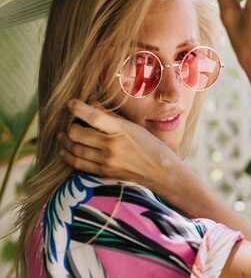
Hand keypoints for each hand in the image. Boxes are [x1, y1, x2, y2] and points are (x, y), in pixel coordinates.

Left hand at [58, 100, 179, 192]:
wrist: (161, 172)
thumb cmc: (150, 146)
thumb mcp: (133, 127)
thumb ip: (111, 117)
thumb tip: (91, 105)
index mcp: (121, 130)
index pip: (94, 116)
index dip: (78, 108)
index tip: (71, 104)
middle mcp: (112, 146)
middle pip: (77, 133)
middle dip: (68, 126)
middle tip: (68, 122)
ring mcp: (106, 162)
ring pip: (74, 149)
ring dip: (65, 141)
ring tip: (63, 135)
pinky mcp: (103, 173)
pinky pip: (78, 164)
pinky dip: (68, 156)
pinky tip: (66, 151)